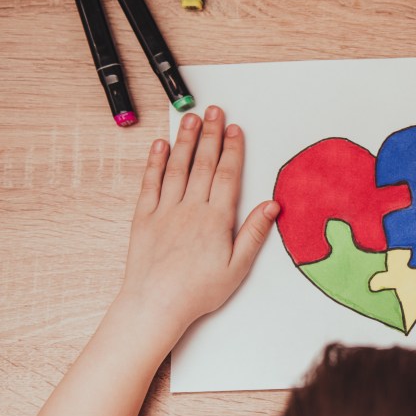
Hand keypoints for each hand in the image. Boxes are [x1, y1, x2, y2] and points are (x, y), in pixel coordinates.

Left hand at [119, 106, 278, 335]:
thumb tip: (271, 206)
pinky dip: (155, 162)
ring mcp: (165, 211)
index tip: (234, 129)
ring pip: (177, 167)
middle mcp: (190, 209)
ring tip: (190, 118)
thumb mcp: (236, 268)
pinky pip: (150, 183)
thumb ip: (253, 233)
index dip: (232, 149)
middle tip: (214, 110)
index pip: (226, 175)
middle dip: (210, 134)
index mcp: (215, 220)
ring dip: (184, 140)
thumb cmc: (198, 292)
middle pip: (203, 163)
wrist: (156, 304)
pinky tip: (159, 145)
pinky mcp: (144, 218)